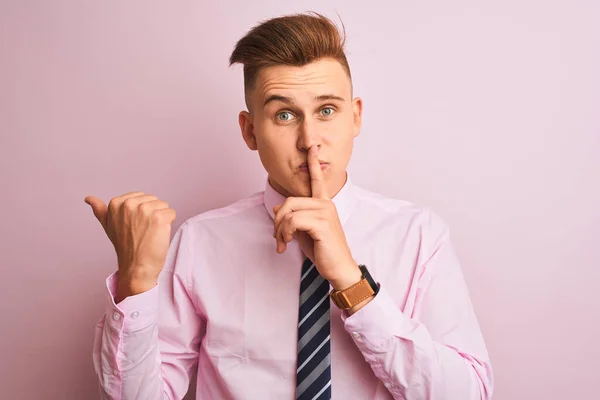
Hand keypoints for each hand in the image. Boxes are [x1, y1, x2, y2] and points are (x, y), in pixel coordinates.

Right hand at [84, 191, 176, 301]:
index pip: (142, 196)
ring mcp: (144, 210)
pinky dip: (169, 224)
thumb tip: (88, 198)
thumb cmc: (125, 247)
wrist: (136, 267)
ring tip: (149, 233)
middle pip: (154, 200)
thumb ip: (100, 210)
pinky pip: (171, 213)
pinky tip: (158, 234)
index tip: (133, 225)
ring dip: (161, 219)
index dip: (142, 212)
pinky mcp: (158, 217)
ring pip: (163, 206)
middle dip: (152, 214)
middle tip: (142, 231)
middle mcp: (129, 204)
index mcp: (116, 203)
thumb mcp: (107, 225)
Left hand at [272, 146, 361, 289]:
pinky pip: (293, 221)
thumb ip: (293, 218)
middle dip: (278, 221)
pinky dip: (286, 233)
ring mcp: (326, 213)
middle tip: (278, 238)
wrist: (338, 268)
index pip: (317, 179)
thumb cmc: (323, 251)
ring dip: (280, 230)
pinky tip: (288, 243)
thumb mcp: (304, 232)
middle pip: (289, 201)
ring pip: (289, 212)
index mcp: (324, 204)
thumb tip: (277, 209)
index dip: (314, 162)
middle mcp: (326, 204)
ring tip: (283, 243)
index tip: (312, 146)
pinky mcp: (323, 224)